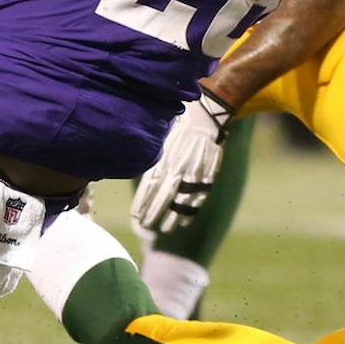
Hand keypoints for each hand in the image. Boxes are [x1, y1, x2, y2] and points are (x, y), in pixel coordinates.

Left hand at [130, 90, 232, 232]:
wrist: (206, 114)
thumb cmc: (177, 124)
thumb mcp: (160, 136)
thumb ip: (151, 156)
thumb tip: (136, 170)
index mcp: (164, 157)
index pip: (149, 187)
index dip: (142, 203)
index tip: (135, 216)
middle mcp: (178, 167)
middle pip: (164, 198)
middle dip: (154, 215)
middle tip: (146, 227)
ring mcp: (195, 173)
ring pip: (182, 202)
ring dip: (173, 218)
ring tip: (165, 229)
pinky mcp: (209, 175)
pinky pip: (200, 197)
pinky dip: (192, 211)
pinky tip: (185, 222)